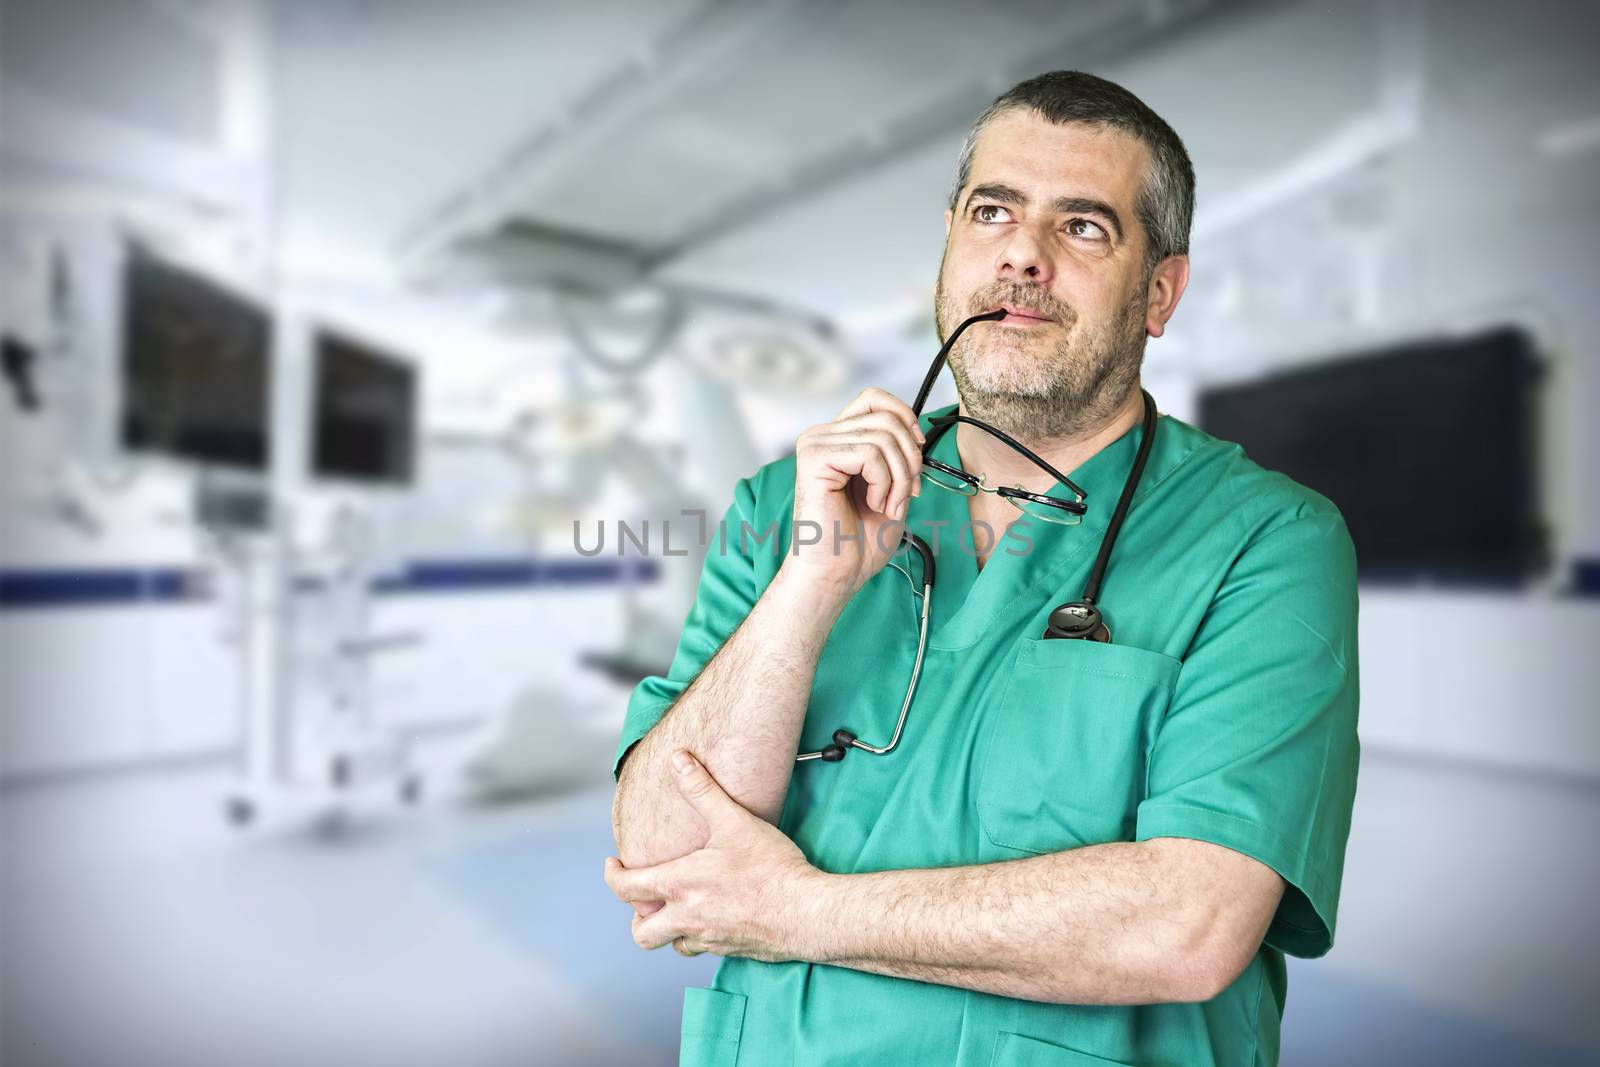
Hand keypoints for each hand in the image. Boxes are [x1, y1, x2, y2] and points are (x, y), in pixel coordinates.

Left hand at [603, 750, 825, 961]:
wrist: (806, 912)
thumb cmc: (770, 869)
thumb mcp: (734, 821)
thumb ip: (702, 790)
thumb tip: (678, 760)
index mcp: (679, 886)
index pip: (625, 889)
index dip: (612, 875)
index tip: (614, 865)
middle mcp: (687, 918)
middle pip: (641, 933)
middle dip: (637, 918)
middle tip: (645, 899)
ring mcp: (709, 939)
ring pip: (673, 945)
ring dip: (670, 929)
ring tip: (679, 908)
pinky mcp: (732, 951)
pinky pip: (704, 949)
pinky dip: (700, 936)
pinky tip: (714, 917)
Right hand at [784, 387, 924, 597]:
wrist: (836, 574)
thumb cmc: (858, 540)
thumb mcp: (891, 487)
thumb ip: (898, 455)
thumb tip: (916, 431)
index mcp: (836, 438)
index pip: (875, 398)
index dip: (904, 417)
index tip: (918, 450)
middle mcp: (821, 435)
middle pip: (887, 417)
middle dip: (910, 457)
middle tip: (908, 492)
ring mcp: (815, 444)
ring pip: (884, 435)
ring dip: (900, 476)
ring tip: (889, 505)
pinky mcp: (814, 458)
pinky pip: (870, 453)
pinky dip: (884, 482)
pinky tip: (874, 504)